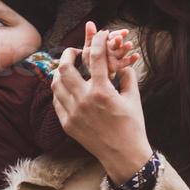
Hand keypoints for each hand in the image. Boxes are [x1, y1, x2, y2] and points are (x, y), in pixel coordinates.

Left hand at [53, 26, 152, 181]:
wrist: (124, 155)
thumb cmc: (133, 126)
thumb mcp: (133, 98)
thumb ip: (126, 77)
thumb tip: (121, 63)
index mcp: (102, 92)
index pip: (95, 58)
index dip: (97, 42)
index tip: (98, 34)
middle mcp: (84, 100)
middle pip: (64, 68)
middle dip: (68, 54)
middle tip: (74, 51)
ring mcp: (73, 113)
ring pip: (56, 85)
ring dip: (60, 72)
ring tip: (68, 68)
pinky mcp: (67, 124)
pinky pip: (57, 101)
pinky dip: (60, 91)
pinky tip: (67, 87)